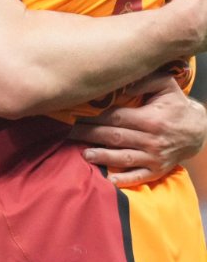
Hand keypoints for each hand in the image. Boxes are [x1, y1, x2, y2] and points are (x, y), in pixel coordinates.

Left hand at [67, 71, 206, 187]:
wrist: (199, 130)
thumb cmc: (176, 105)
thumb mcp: (166, 85)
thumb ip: (144, 81)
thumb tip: (122, 86)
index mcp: (150, 119)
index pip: (116, 118)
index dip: (95, 117)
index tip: (76, 115)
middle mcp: (151, 140)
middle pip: (115, 137)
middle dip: (90, 135)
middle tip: (68, 133)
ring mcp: (154, 157)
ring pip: (123, 157)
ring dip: (102, 156)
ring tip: (83, 155)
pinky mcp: (157, 170)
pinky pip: (139, 177)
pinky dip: (125, 180)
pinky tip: (109, 181)